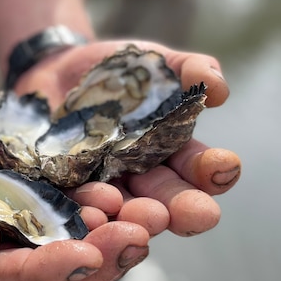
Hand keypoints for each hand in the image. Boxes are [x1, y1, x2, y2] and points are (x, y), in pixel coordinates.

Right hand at [0, 86, 149, 280]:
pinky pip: (67, 224)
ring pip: (64, 256)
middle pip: (44, 279)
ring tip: (145, 221)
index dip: (45, 271)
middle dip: (95, 261)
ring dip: (108, 244)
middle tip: (137, 236)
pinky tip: (125, 199)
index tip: (87, 252)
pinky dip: (99, 217)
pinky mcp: (25, 213)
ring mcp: (6, 240)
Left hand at [15, 40, 241, 237]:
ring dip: (134, 216)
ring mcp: (101, 189)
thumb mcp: (154, 63)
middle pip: (166, 201)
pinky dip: (83, 212)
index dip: (215, 170)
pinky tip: (91, 214)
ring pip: (121, 212)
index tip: (225, 167)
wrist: (54, 72)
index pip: (199, 169)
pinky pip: (72, 207)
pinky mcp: (61, 190)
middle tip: (196, 213)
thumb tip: (220, 86)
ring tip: (141, 215)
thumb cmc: (117, 73)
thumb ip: (188, 69)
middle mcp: (141, 181)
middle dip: (182, 208)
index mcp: (173, 154)